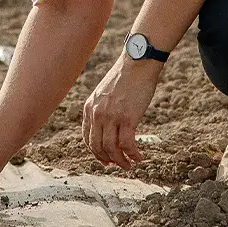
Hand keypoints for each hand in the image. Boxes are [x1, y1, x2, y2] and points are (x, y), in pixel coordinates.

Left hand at [82, 54, 160, 169]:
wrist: (139, 61)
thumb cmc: (126, 75)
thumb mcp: (106, 92)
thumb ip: (103, 108)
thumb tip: (110, 126)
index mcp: (90, 107)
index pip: (87, 138)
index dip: (96, 152)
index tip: (105, 159)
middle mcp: (97, 113)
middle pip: (97, 147)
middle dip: (107, 160)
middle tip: (118, 165)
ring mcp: (111, 116)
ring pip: (112, 149)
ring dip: (121, 161)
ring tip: (129, 165)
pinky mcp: (127, 118)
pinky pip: (127, 145)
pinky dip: (133, 155)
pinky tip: (139, 157)